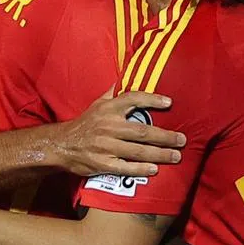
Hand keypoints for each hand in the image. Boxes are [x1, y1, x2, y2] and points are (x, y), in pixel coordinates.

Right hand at [54, 89, 185, 177]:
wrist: (61, 145)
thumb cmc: (85, 123)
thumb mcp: (98, 104)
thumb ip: (115, 92)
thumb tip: (130, 75)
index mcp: (108, 109)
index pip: (132, 99)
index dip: (151, 99)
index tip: (169, 102)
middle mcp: (108, 126)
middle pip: (142, 131)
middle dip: (165, 136)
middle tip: (182, 139)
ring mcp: (105, 146)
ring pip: (138, 151)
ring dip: (159, 154)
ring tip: (175, 156)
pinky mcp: (102, 164)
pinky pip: (125, 167)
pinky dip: (141, 169)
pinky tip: (154, 169)